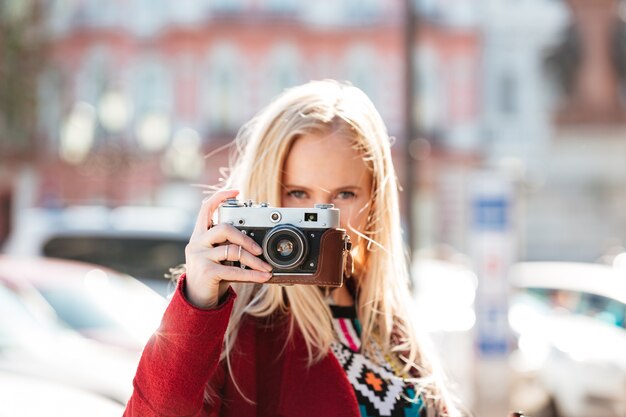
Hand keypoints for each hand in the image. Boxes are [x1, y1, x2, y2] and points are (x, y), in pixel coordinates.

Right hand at [184, 189, 272, 307]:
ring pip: (232, 251)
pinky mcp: (206, 272)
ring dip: (254, 260)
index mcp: (199, 235)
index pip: (206, 208)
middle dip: (246, 238)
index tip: (236, 191)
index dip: (220, 197)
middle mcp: (196, 243)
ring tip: (267, 267)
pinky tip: (263, 277)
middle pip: (224, 229)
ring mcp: (199, 257)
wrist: (196, 300)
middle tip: (260, 249)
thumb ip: (228, 245)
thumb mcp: (217, 256)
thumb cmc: (211, 276)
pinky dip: (252, 274)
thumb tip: (256, 242)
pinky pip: (234, 270)